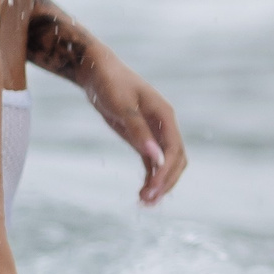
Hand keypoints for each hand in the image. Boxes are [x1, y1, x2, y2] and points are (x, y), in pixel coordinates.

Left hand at [82, 49, 187, 204]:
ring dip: (160, 183)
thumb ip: (139, 131)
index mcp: (164, 116)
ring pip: (167, 164)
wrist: (97, 71)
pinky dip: (151, 177)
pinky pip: (153, 163)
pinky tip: (142, 193)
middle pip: (176, 160)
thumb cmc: (110, 83)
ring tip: (144, 203)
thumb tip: (156, 158)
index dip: (166, 171)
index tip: (153, 189)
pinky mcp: (142, 138)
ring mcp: (154, 133)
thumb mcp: (122, 106)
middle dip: (166, 182)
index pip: (174, 150)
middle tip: (148, 201)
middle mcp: (164, 126)